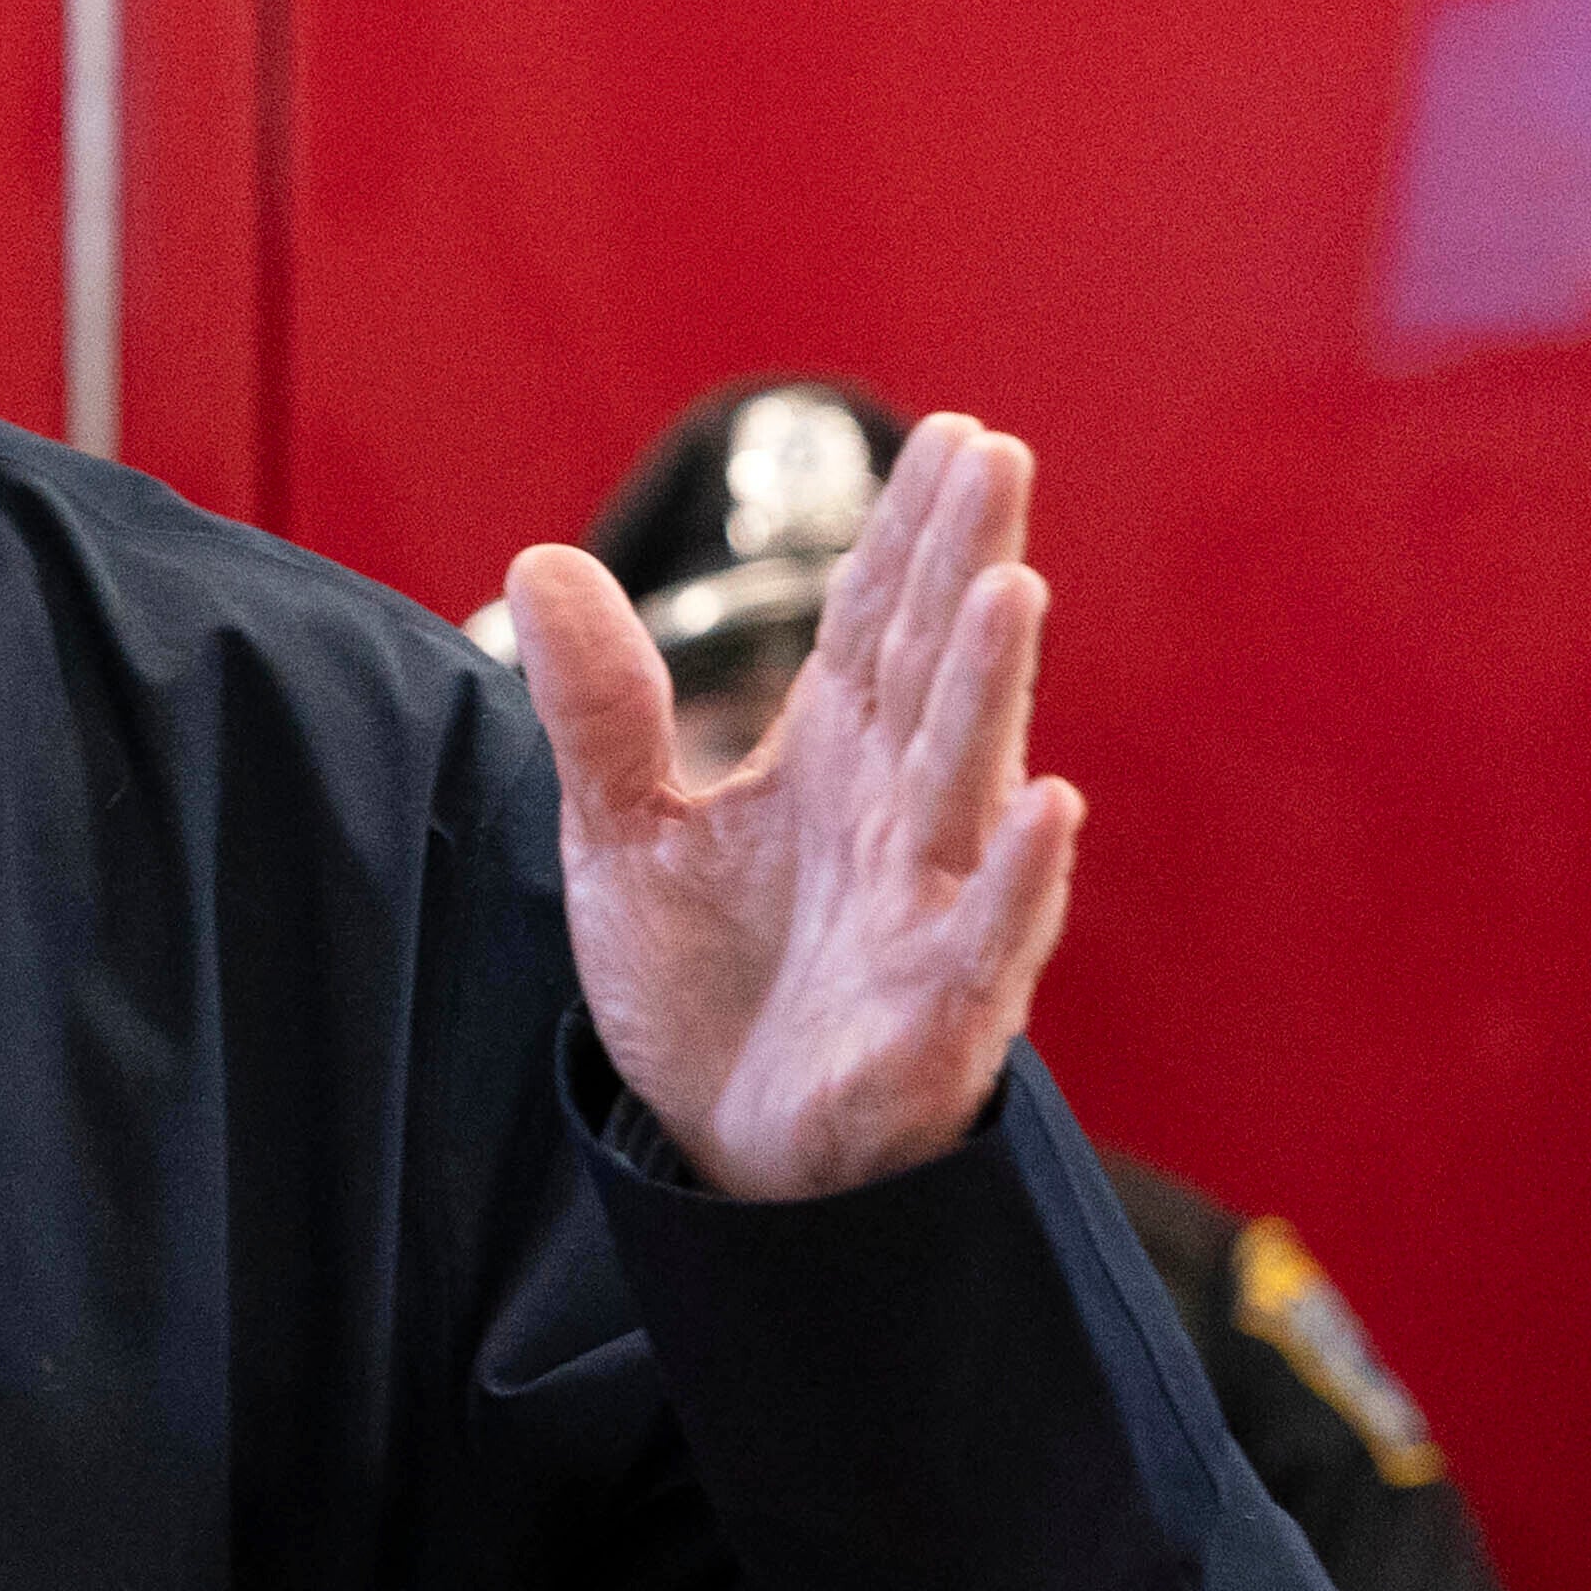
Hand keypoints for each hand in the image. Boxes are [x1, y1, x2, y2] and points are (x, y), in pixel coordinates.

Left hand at [503, 412, 1081, 1202]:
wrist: (723, 1151)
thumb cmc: (708, 986)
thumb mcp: (622, 832)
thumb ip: (598, 707)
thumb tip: (540, 559)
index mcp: (834, 763)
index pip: (877, 626)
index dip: (911, 536)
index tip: (952, 439)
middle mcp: (898, 819)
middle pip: (932, 674)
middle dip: (963, 569)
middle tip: (996, 459)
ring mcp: (927, 911)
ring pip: (967, 782)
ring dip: (991, 689)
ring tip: (1011, 588)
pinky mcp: (938, 1014)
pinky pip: (988, 939)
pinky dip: (1019, 878)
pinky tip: (1049, 804)